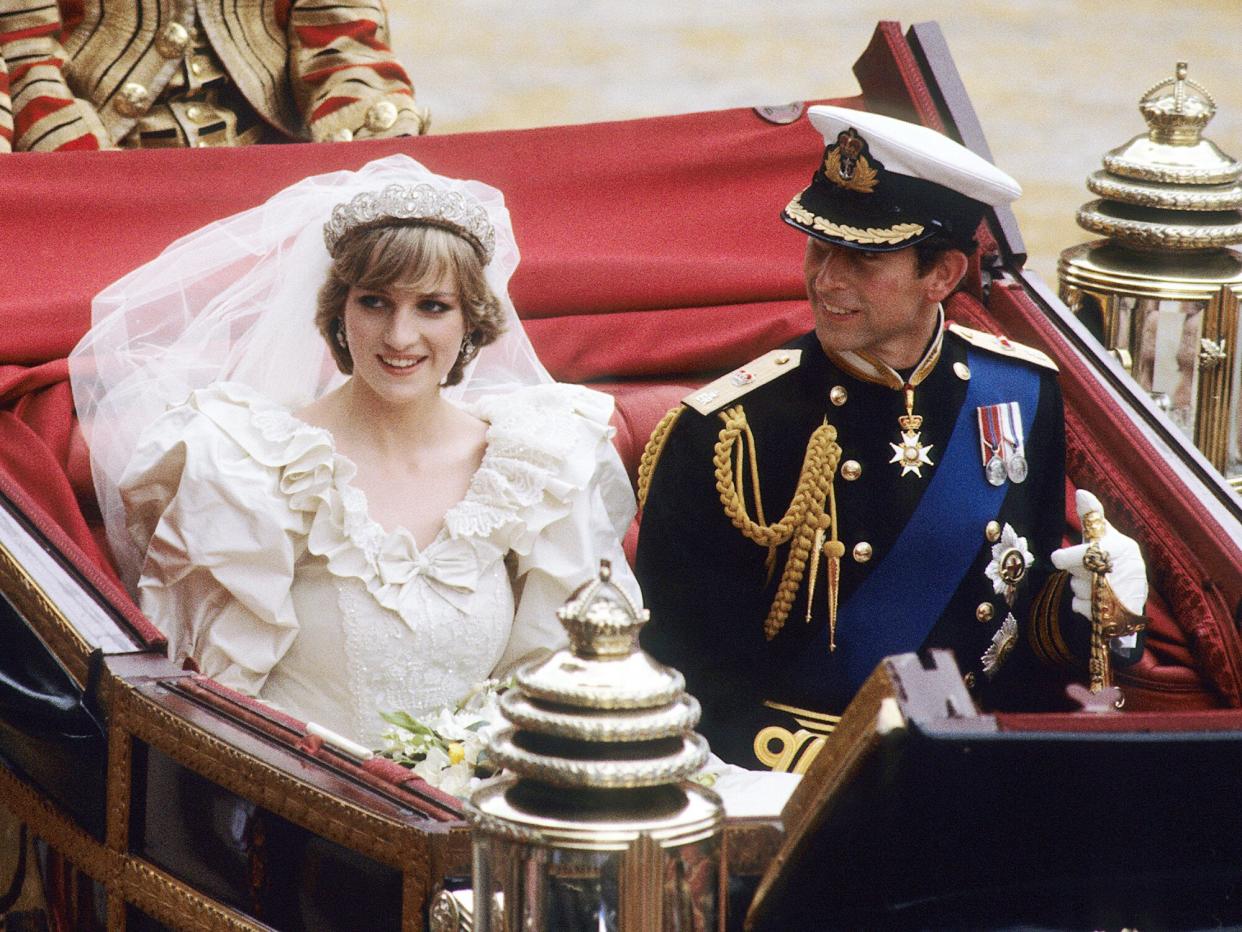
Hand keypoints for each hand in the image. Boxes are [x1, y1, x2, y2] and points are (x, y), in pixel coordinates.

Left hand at [1050, 490, 1147, 621]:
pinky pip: (1080, 607)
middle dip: (1077, 572)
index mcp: (1121, 548)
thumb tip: (1081, 492)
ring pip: (1078, 590)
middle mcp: (1125, 570)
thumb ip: (1092, 515)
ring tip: (1095, 584)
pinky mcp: (1115, 615)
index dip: (1067, 558)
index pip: (1083, 554)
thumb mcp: (1105, 534)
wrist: (1132, 593)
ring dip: (1080, 588)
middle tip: (1088, 570)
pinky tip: (1093, 600)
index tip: (1060, 558)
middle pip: (1078, 573)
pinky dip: (1081, 604)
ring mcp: (1121, 595)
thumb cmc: (1113, 557)